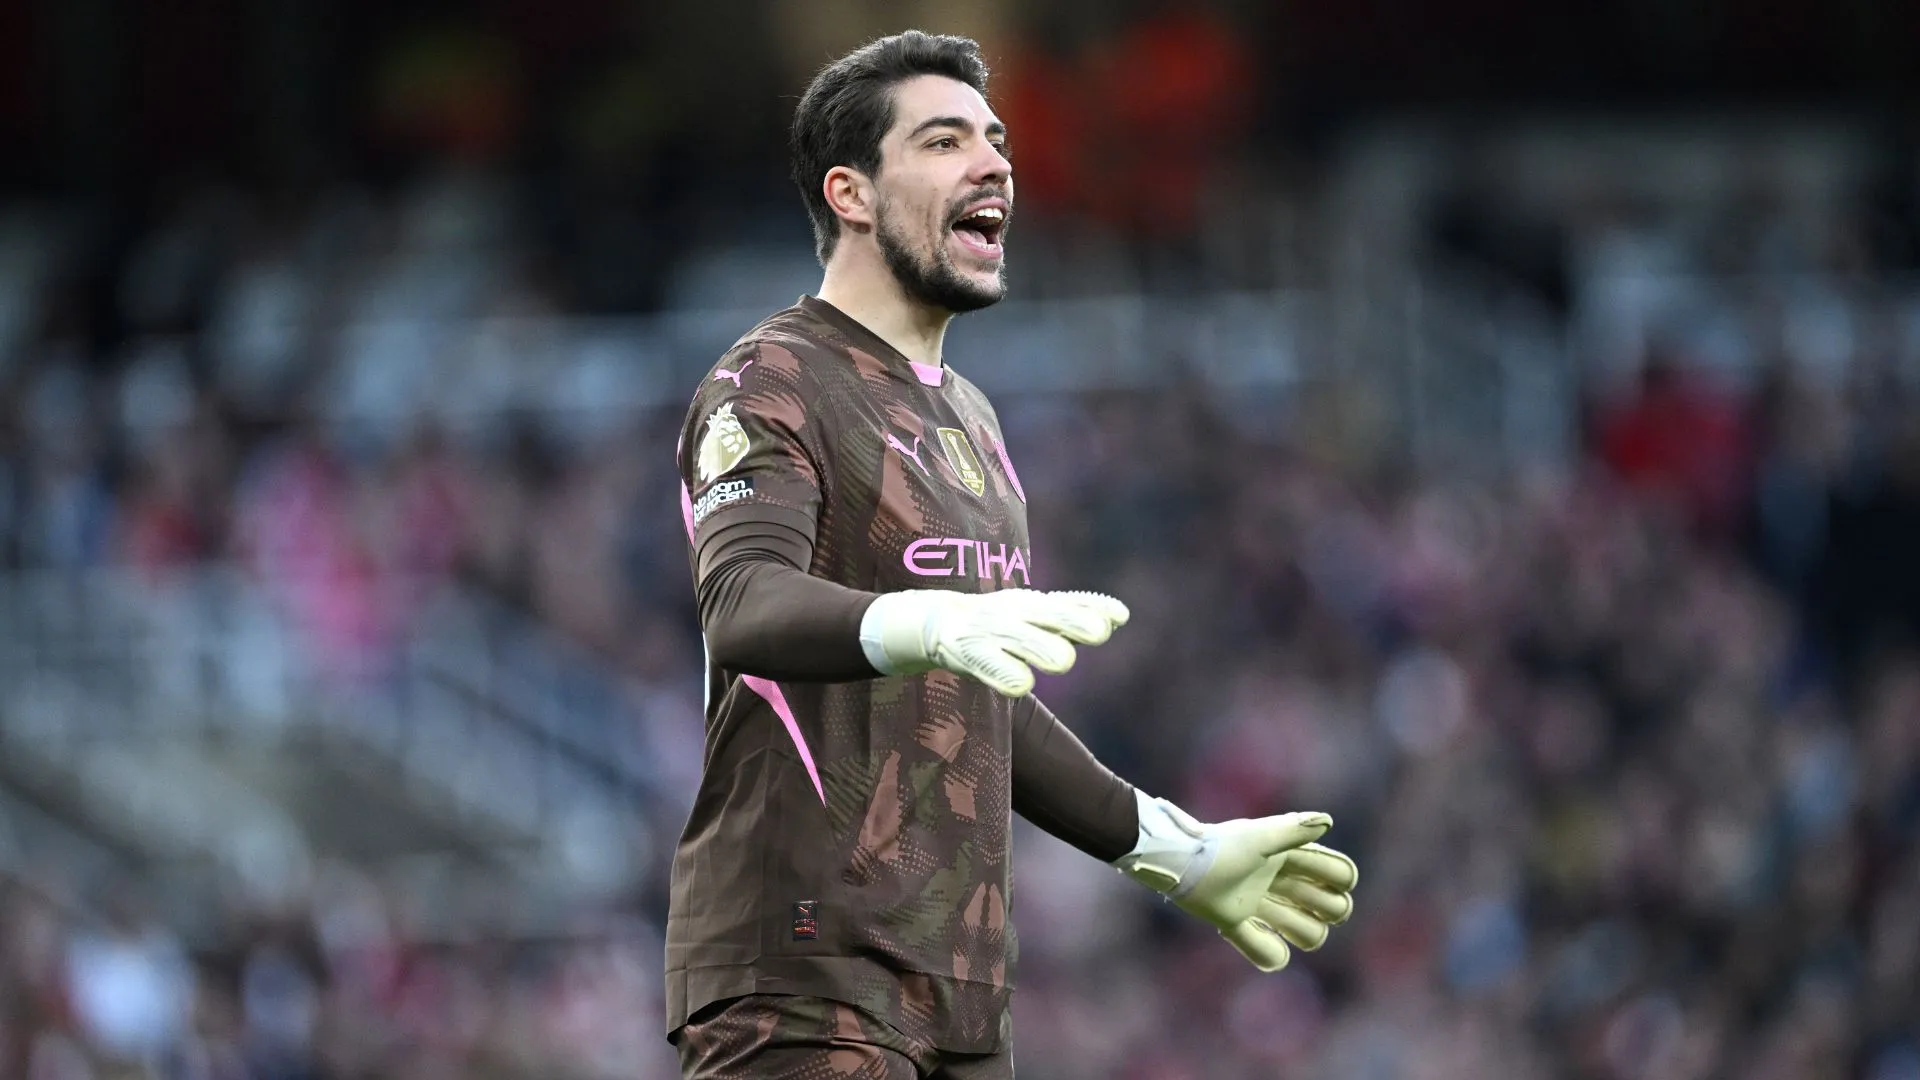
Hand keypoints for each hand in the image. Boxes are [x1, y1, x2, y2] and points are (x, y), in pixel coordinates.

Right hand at [859, 588, 1129, 696]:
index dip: (1091, 609)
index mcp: (1030, 605)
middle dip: (1073, 622)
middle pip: (1047, 615)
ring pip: (1018, 638)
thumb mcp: (1030, 613)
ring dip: (1040, 646)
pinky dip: (1004, 672)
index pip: (1065, 604)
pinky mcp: (966, 652)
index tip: (1119, 617)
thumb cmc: (992, 622)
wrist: (927, 621)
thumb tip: (1121, 615)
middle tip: (1099, 633)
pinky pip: (987, 664)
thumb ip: (1071, 615)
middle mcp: (1012, 613)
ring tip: (1065, 661)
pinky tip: (1021, 686)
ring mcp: (988, 631)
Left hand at [1117, 797, 1357, 971]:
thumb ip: (1293, 830)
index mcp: (1292, 858)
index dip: (1340, 881)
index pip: (1341, 875)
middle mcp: (1283, 883)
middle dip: (1325, 909)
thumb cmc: (1222, 847)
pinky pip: (1269, 954)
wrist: (1181, 863)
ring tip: (1268, 916)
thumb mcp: (1259, 837)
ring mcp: (1263, 905)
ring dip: (1298, 931)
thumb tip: (1327, 822)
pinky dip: (1265, 952)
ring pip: (1310, 934)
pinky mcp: (1237, 923)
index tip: (1317, 879)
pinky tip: (1237, 930)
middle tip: (1293, 899)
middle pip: (1334, 909)